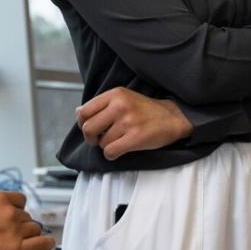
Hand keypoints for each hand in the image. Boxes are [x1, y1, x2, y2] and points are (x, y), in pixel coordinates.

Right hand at [0, 191, 54, 249]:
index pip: (21, 200)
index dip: (18, 211)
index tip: (14, 219)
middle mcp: (9, 212)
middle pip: (27, 217)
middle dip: (21, 226)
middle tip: (12, 237)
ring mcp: (14, 230)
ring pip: (35, 229)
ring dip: (30, 236)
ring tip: (24, 244)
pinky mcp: (17, 249)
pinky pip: (42, 243)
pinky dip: (45, 244)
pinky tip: (45, 245)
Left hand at [78, 87, 192, 159]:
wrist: (172, 117)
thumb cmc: (145, 110)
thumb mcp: (124, 98)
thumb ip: (102, 104)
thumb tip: (78, 112)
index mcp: (115, 94)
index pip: (84, 112)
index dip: (83, 124)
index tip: (92, 128)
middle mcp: (120, 106)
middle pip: (88, 129)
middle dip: (91, 138)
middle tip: (99, 139)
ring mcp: (128, 122)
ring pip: (101, 143)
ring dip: (107, 146)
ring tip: (119, 140)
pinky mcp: (135, 137)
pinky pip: (110, 152)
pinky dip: (112, 155)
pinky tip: (121, 149)